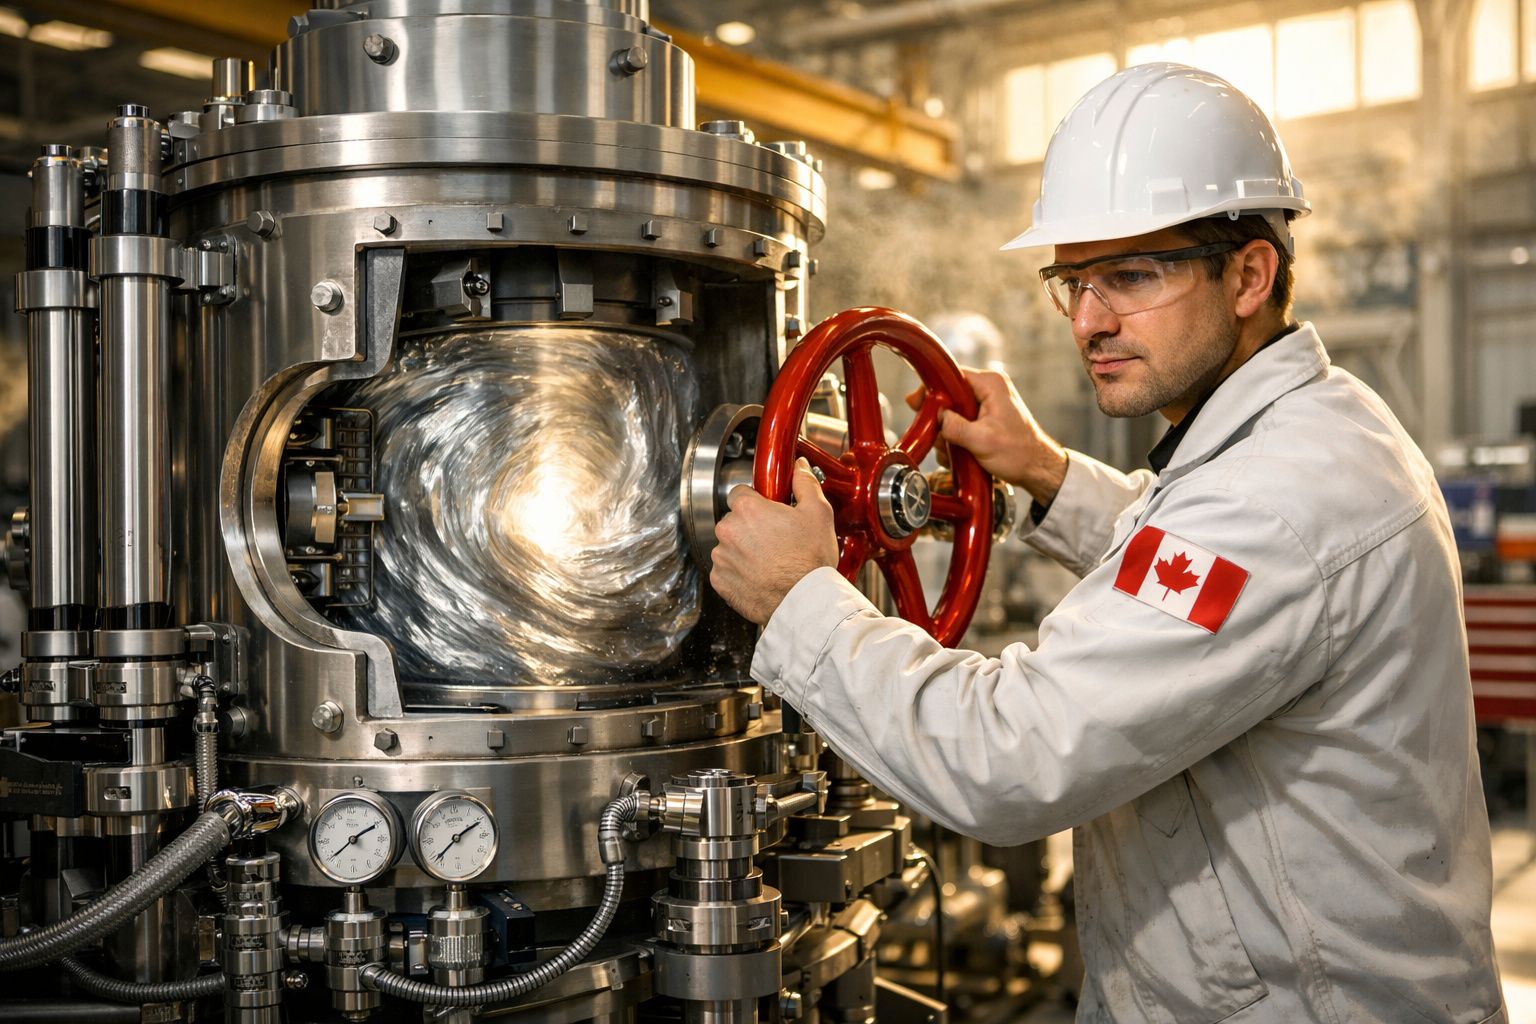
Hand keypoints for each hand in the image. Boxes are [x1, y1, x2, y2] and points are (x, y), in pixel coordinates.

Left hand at [710, 459, 838, 624]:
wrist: (803, 601)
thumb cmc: (810, 560)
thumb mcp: (818, 513)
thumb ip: (804, 483)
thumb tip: (799, 467)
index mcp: (747, 508)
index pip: (739, 493)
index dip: (756, 501)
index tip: (768, 512)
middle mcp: (727, 530)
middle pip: (734, 520)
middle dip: (750, 527)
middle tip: (775, 539)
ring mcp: (721, 557)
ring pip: (728, 546)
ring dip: (743, 550)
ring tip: (770, 560)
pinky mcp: (720, 581)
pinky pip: (726, 570)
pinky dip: (739, 572)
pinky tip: (760, 575)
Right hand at [907, 369, 1067, 506]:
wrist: (1037, 470)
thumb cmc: (1018, 453)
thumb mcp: (982, 441)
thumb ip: (954, 426)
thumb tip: (935, 417)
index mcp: (990, 384)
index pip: (950, 376)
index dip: (931, 391)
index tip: (916, 405)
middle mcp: (987, 390)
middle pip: (947, 397)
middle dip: (940, 422)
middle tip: (944, 440)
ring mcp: (984, 405)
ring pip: (950, 415)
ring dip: (947, 436)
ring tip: (958, 453)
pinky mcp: (982, 420)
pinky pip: (958, 425)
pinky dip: (955, 442)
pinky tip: (961, 456)